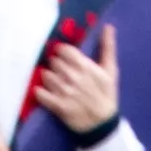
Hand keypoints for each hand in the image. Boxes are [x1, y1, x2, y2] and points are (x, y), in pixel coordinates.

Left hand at [28, 19, 119, 136]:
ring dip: (47, 76)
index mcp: (85, 66)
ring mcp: (64, 92)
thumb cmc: (107, 95)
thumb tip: (108, 26)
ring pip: (46, 75)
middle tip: (59, 70)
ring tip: (53, 80)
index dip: (61, 51)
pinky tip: (42, 91)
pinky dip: (39, 92)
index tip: (63, 55)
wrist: (103, 123)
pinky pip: (41, 94)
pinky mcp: (57, 106)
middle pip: (54, 61)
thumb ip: (108, 47)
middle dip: (56, 64)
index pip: (64, 50)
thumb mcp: (111, 70)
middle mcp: (73, 77)